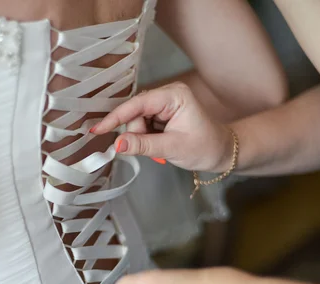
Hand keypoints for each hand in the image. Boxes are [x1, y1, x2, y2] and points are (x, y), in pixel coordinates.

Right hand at [91, 82, 234, 172]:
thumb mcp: (173, 148)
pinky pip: (141, 124)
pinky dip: (145, 138)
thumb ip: (143, 145)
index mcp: (174, 96)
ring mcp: (163, 103)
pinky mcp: (161, 113)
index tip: (97, 130)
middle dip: (136, 134)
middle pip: (134, 112)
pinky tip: (158, 144)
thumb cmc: (205, 148)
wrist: (222, 152)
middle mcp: (167, 94)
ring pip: (135, 120)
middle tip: (153, 150)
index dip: (116, 118)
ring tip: (160, 148)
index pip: (137, 104)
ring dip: (141, 137)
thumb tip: (117, 144)